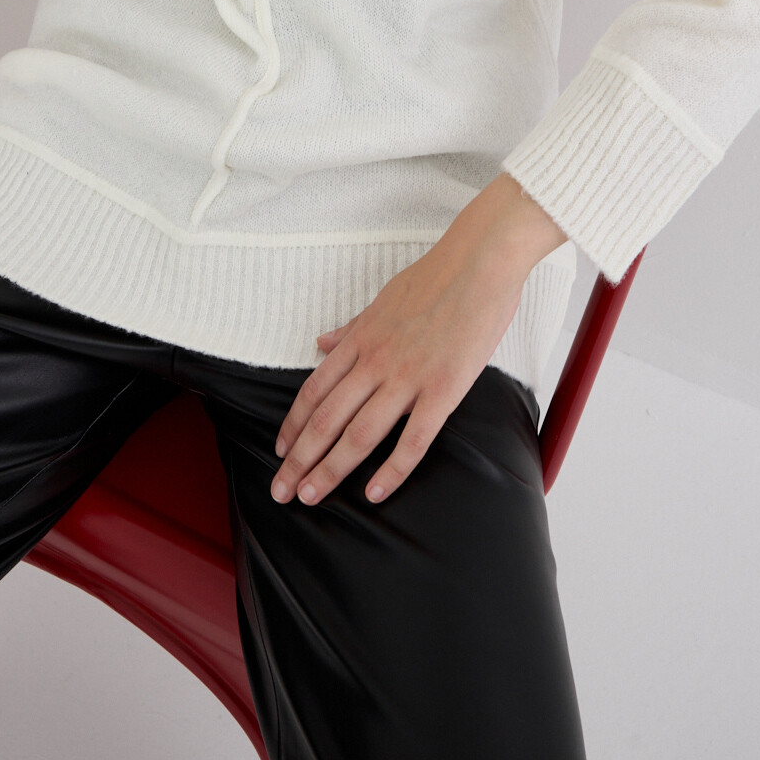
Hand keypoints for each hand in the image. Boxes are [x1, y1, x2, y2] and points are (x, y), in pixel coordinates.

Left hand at [269, 173, 566, 507]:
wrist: (480, 262)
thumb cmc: (436, 276)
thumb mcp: (382, 299)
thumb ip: (352, 328)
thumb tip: (321, 341)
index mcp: (361, 339)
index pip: (314, 390)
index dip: (294, 425)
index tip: (280, 451)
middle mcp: (375, 361)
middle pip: (326, 419)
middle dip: (299, 459)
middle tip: (280, 491)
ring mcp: (407, 377)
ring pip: (359, 434)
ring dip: (330, 469)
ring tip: (309, 497)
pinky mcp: (443, 389)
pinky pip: (413, 439)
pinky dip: (391, 469)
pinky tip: (374, 493)